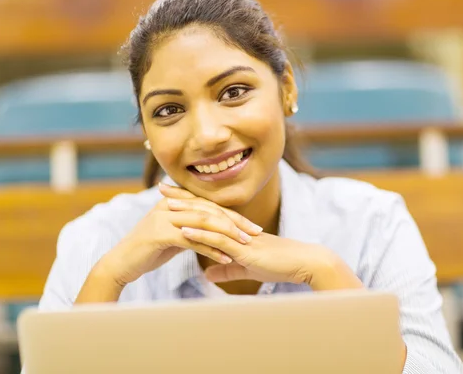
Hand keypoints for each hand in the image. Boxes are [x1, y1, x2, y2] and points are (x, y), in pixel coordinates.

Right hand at [96, 184, 261, 287]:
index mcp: (174, 202)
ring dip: (227, 234)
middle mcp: (169, 205)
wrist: (120, 264)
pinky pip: (192, 239)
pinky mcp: (160, 233)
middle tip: (256, 233)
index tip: (253, 226)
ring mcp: (163, 217)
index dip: (233, 215)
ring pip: (204, 222)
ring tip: (245, 245)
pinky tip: (225, 257)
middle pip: (210, 210)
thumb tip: (214, 232)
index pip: (210, 205)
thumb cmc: (148, 251)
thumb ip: (191, 229)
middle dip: (236, 222)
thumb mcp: (173, 236)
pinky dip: (211, 249)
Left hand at [158, 183, 363, 290]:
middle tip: (161, 187)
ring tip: (165, 205)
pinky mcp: (244, 248)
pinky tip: (182, 231)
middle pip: (205, 208)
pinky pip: (218, 240)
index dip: (189, 201)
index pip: (208, 211)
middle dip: (182, 197)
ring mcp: (239, 236)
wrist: (302, 264)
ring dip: (186, 212)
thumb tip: (207, 273)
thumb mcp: (247, 268)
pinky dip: (199, 235)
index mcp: (235, 229)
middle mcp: (235, 227)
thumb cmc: (278, 265)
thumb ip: (226, 269)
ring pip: (209, 220)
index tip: (170, 194)